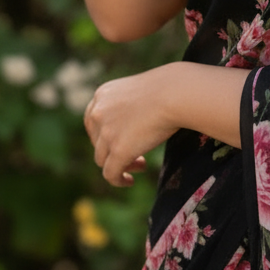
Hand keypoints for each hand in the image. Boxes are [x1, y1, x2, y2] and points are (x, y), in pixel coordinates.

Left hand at [83, 65, 178, 186]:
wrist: (176, 93)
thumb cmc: (170, 88)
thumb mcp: (140, 90)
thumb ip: (129, 104)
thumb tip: (133, 122)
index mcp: (103, 94)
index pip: (92, 120)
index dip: (104, 134)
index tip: (120, 139)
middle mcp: (98, 112)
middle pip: (96, 141)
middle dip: (112, 149)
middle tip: (135, 152)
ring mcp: (106, 133)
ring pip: (103, 159)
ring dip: (120, 163)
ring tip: (141, 164)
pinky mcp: (117, 150)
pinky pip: (111, 174)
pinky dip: (119, 180)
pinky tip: (130, 181)